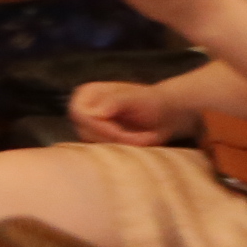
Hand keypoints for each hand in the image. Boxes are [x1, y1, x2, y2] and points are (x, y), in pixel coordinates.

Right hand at [68, 78, 198, 147]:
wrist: (165, 114)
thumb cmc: (152, 102)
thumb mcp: (135, 98)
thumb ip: (114, 102)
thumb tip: (95, 113)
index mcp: (87, 93)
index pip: (81, 115)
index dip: (100, 127)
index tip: (122, 133)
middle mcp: (83, 109)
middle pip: (86, 132)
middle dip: (114, 138)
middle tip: (140, 138)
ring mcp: (88, 127)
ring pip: (94, 145)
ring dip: (120, 145)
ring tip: (142, 138)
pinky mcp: (98, 141)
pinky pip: (103, 153)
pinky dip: (122, 150)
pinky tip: (137, 142)